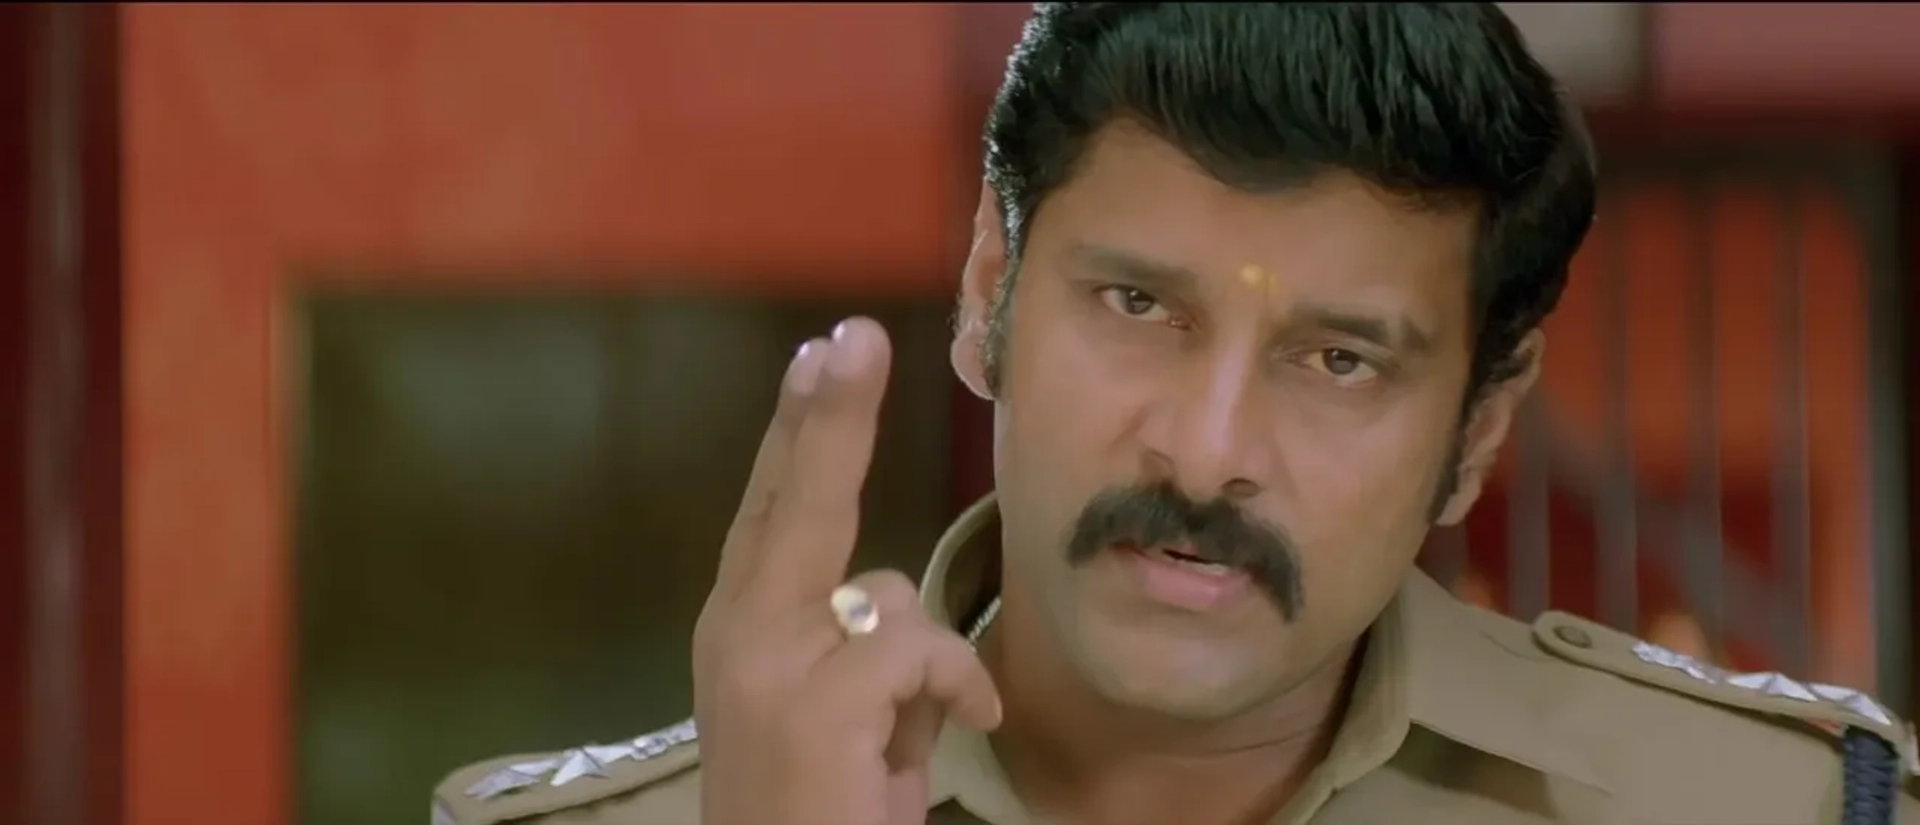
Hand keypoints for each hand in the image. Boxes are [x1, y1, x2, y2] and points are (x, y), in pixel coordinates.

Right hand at [691, 318, 1002, 824]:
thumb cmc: (819, 809)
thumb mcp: (840, 718)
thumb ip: (858, 649)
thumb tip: (897, 609)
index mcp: (740, 631)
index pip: (773, 510)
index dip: (802, 431)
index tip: (824, 354)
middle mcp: (738, 635)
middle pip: (796, 500)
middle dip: (829, 415)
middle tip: (853, 336)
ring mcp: (768, 668)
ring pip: (888, 596)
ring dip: (929, 667)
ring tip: (903, 742)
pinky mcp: (813, 705)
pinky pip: (918, 651)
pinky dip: (954, 690)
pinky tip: (957, 731)